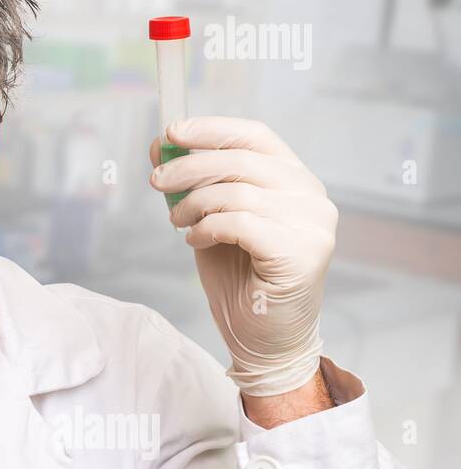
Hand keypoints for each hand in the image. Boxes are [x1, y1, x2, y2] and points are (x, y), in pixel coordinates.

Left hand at [149, 116, 337, 396]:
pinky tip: (195, 241)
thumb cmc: (241, 279)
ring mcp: (313, 224)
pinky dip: (208, 228)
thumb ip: (196, 185)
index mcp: (294, 180)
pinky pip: (241, 223)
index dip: (212, 128)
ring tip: (177, 222)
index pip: (255, 136)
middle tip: (156, 181)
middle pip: (241, 160)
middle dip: (189, 167)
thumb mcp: (211, 221)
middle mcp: (311, 197)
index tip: (172, 132)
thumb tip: (161, 146)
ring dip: (194, 204)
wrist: (264, 340)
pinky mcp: (303, 252)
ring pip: (238, 191)